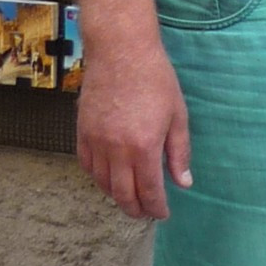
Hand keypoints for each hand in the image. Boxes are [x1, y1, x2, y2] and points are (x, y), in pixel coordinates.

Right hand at [77, 37, 192, 220]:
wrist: (120, 51)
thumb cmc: (155, 79)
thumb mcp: (177, 116)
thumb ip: (179, 152)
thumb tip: (183, 183)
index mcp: (143, 147)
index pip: (148, 191)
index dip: (156, 208)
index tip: (163, 214)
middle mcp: (116, 150)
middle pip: (122, 194)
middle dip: (135, 209)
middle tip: (145, 213)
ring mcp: (95, 142)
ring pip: (102, 183)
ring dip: (116, 195)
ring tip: (130, 198)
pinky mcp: (81, 132)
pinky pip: (87, 166)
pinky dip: (98, 178)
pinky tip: (109, 178)